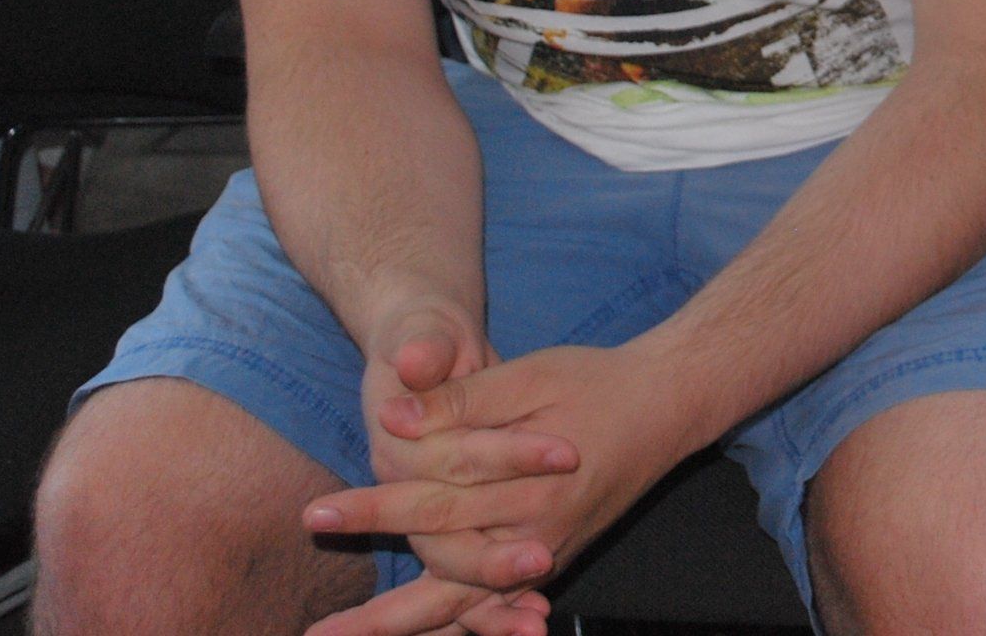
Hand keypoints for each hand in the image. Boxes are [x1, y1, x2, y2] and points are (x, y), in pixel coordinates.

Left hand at [301, 340, 700, 635]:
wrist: (667, 406)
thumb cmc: (597, 383)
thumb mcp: (531, 375)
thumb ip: (463, 398)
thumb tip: (395, 417)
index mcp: (527, 486)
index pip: (433, 501)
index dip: (372, 508)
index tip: (318, 513)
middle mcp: (537, 534)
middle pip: (442, 571)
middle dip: (378, 604)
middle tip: (320, 631)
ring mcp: (547, 552)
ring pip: (467, 603)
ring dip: (408, 627)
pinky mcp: (551, 555)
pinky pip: (495, 602)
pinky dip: (463, 623)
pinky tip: (420, 634)